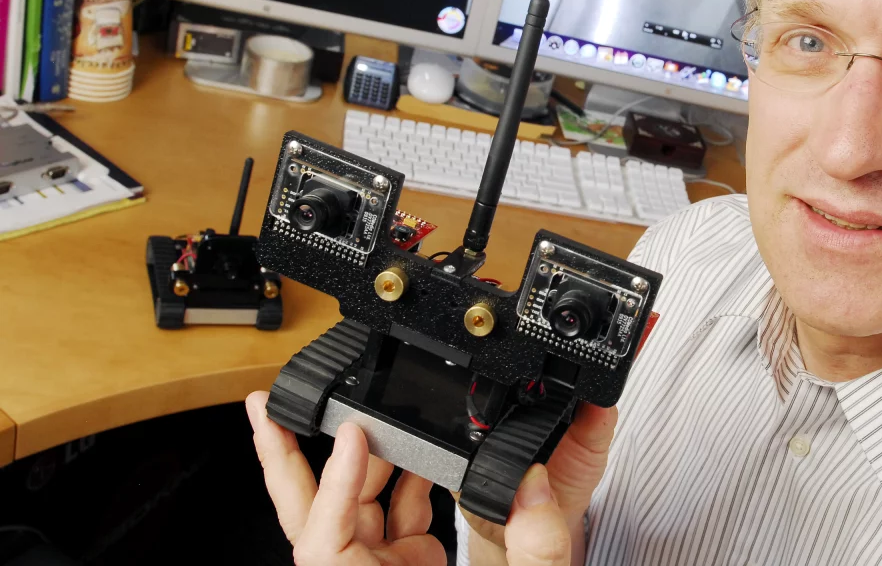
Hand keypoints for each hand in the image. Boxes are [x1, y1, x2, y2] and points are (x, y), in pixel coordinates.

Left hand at [247, 390, 443, 564]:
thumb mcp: (326, 550)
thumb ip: (336, 495)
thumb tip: (350, 437)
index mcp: (311, 541)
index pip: (285, 479)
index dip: (273, 440)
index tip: (265, 403)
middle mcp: (342, 537)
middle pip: (333, 471)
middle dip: (331, 428)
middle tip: (326, 391)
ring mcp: (380, 540)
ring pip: (380, 480)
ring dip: (388, 448)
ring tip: (386, 414)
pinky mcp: (416, 545)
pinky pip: (417, 499)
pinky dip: (425, 473)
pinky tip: (425, 452)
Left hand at [247, 391, 609, 565]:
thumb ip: (536, 552)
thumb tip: (531, 485)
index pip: (325, 545)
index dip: (331, 487)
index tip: (354, 438)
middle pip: (307, 518)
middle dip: (283, 462)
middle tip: (267, 409)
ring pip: (348, 507)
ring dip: (357, 457)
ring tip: (363, 408)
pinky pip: (395, 510)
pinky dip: (407, 474)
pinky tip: (421, 448)